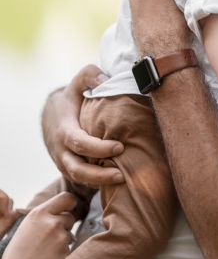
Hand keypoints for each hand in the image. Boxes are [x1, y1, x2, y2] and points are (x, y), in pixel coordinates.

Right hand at [1, 193, 75, 258]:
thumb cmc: (18, 250)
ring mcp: (60, 238)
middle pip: (70, 217)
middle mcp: (53, 222)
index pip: (66, 198)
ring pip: (70, 234)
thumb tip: (61, 209)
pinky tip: (50, 257)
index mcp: (40, 213)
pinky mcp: (66, 252)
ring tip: (46, 248)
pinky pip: (69, 248)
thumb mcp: (28, 223)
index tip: (70, 206)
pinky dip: (62, 252)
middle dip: (64, 224)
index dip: (70, 202)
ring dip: (62, 239)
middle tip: (50, 236)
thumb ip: (45, 214)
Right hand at [42, 65, 124, 185]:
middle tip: (122, 175)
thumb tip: (105, 79)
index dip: (98, 148)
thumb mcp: (78, 83)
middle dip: (98, 175)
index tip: (119, 147)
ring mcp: (64, 162)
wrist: (53, 117)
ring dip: (100, 182)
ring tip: (123, 180)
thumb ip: (90, 75)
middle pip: (76, 169)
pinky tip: (116, 182)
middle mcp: (61, 150)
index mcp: (64, 129)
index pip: (79, 143)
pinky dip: (97, 183)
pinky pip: (81, 181)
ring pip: (79, 179)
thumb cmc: (72, 99)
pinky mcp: (70, 169)